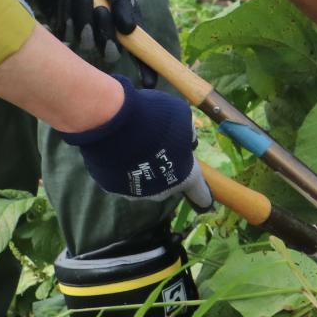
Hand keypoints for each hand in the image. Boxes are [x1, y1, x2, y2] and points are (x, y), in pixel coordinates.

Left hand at [0, 0, 141, 66]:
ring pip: (85, 42)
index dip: (146, 67)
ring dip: (83, 15)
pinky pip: (65, 33)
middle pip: (110, 51)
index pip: (138, 49)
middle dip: (105, 31)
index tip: (149, 82)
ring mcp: (81, 31)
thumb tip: (129, 31)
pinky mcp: (60, 28)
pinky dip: (66, 11)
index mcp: (122, 17)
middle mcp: (104, 29)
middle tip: (100, 7)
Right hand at [56, 75, 210, 209]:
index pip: (200, 194)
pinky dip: (120, 167)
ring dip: (141, 168)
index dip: (202, 194)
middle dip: (165, 170)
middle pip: (167, 185)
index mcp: (185, 177)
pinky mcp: (111, 187)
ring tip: (134, 145)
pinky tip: (116, 148)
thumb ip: (186, 131)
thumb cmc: (156, 119)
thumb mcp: (182, 117)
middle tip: (158, 148)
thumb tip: (186, 136)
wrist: (113, 121)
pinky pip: (120, 176)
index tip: (205, 199)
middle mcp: (161, 191)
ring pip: (143, 181)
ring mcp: (135, 192)